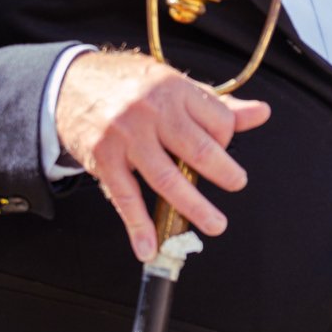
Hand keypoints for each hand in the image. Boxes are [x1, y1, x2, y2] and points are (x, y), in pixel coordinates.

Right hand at [55, 50, 270, 260]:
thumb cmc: (133, 86)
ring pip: (166, 178)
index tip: (223, 148)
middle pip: (197, 150)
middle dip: (223, 173)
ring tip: (215, 224)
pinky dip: (137, 225)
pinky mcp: (103, 159)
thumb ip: (219, 105)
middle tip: (237, 184)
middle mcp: (152, 113)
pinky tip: (148, 247)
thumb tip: (262, 113)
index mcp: (175, 91)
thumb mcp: (176, 85)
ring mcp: (126, 138)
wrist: (70, 84)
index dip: (227, 138)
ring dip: (193, 207)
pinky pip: (125, 196)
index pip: (217, 121)